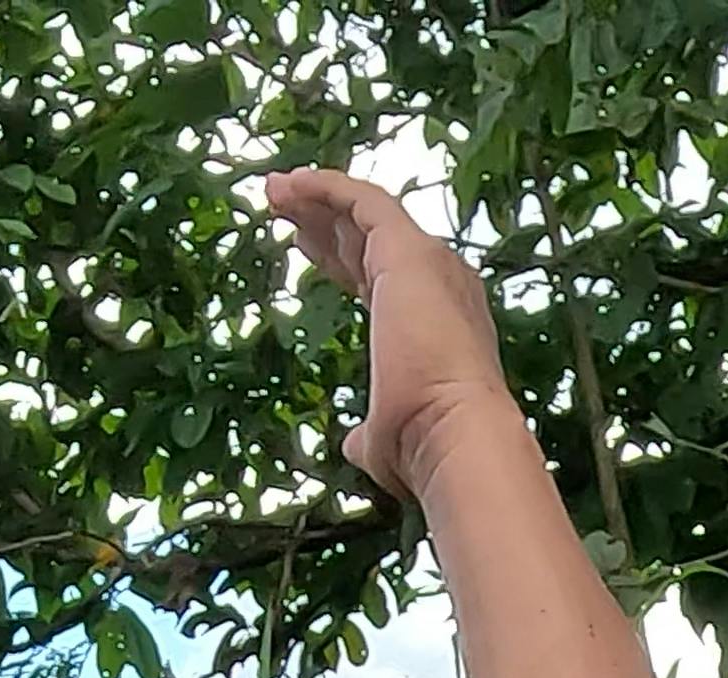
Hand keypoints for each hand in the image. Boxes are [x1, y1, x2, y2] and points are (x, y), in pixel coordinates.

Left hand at [263, 168, 524, 499]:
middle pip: (369, 236)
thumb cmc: (422, 442)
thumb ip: (368, 430)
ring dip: (317, 196)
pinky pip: (365, 199)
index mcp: (433, 318)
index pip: (379, 273)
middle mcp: (437, 280)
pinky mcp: (410, 249)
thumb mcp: (383, 436)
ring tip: (273, 188)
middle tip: (278, 204)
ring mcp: (427, 261)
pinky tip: (292, 183)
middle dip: (322, 218)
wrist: (454, 432)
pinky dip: (327, 186)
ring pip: (365, 211)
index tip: (301, 246)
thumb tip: (354, 444)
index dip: (338, 256)